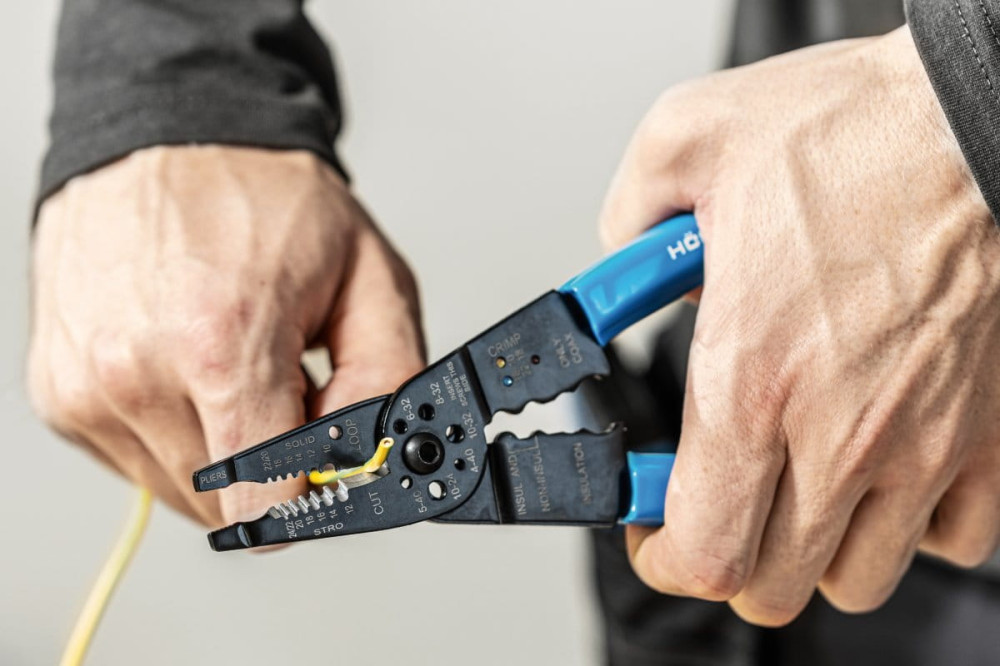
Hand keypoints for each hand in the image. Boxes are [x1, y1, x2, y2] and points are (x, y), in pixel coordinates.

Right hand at [28, 145, 423, 527]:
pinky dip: (175, 429)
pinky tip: (187, 366)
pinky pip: (136, 458)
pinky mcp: (60, 392)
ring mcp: (88, 387)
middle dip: (269, 463)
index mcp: (221, 346)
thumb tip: (371, 457)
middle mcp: (137, 374)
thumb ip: (388, 378)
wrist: (169, 136)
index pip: (265, 503)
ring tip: (232, 367)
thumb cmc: (263, 198)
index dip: (309, 495)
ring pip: (178, 489)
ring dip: (220, 448)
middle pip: (225, 504)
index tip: (320, 467)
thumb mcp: (370, 276)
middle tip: (283, 389)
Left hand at [600, 26, 999, 624]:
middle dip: (727, 557)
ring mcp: (925, 446)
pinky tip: (885, 469)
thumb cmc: (859, 129)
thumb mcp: (690, 138)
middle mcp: (839, 433)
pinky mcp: (992, 437)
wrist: (983, 116)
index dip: (661, 557)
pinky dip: (912, 526)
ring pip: (858, 578)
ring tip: (795, 490)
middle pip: (772, 585)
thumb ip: (630, 213)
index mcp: (751, 378)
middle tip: (715, 502)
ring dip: (813, 550)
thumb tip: (621, 256)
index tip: (649, 525)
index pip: (701, 547)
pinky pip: (955, 538)